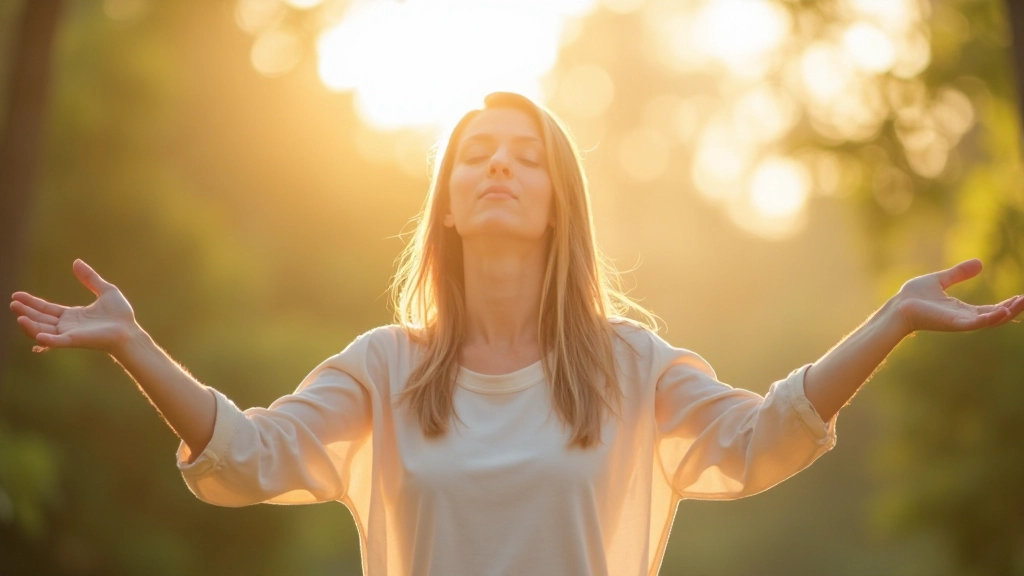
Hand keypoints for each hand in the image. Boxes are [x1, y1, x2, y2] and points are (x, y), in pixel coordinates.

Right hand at [9, 259, 138, 353]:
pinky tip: (37, 334)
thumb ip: (90, 278)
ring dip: (30, 324)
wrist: (130, 330)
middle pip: (40, 319)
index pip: (46, 309)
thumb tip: (76, 262)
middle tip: (13, 303)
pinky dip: (46, 339)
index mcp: (72, 315)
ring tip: (18, 315)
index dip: (32, 302)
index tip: (17, 295)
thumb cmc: (120, 314)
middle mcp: (67, 326)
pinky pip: (57, 341)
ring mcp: (70, 334)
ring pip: (43, 330)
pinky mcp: (75, 340)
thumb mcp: (105, 290)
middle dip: (26, 311)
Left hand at [892, 258, 1023, 333]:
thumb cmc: (914, 297)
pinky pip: (976, 323)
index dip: (1007, 304)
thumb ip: (959, 273)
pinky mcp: (953, 323)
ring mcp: (959, 322)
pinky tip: (1004, 311)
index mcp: (962, 310)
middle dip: (1013, 310)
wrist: (897, 307)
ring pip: (990, 320)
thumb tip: (980, 263)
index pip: (990, 309)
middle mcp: (964, 318)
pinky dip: (991, 319)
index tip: (1021, 297)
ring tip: (1022, 304)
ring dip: (1007, 313)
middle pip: (995, 316)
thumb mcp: (941, 279)